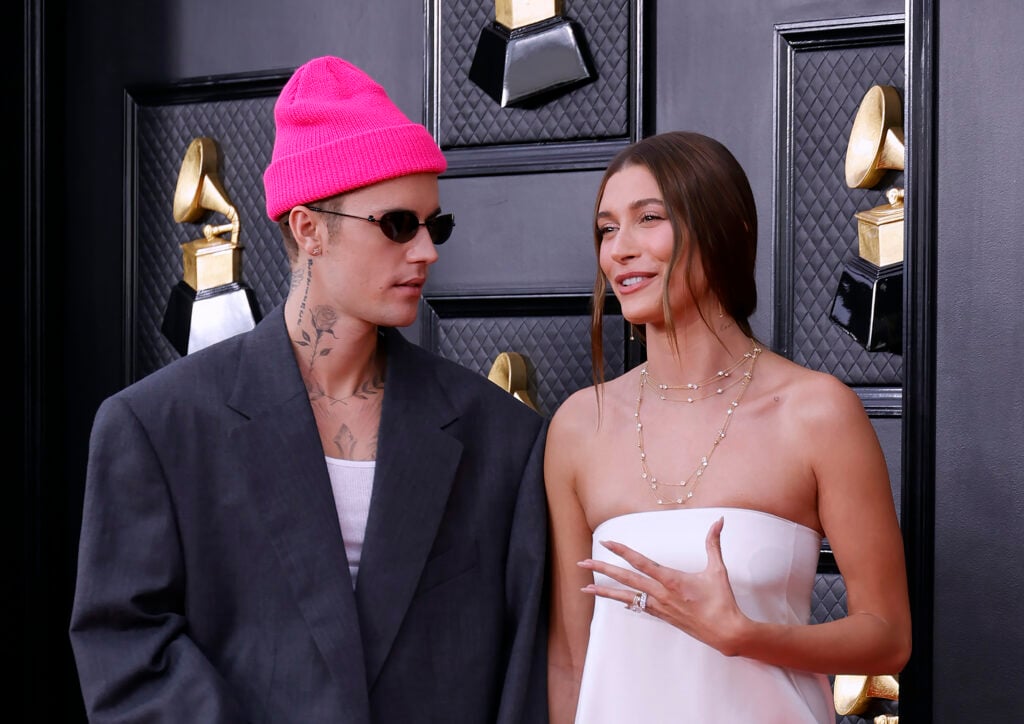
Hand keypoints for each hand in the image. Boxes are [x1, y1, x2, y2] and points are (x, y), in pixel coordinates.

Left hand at [578, 516, 748, 654]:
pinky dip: (625, 601)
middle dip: (602, 570)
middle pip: (625, 579)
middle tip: (583, 563)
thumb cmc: (722, 601)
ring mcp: (659, 607)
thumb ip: (714, 543)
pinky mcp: (662, 616)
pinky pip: (638, 606)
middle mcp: (660, 594)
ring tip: (586, 589)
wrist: (725, 633)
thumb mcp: (717, 569)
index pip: (641, 562)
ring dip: (605, 592)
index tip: (607, 543)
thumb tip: (719, 521)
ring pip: (626, 596)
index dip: (623, 551)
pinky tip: (615, 599)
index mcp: (671, 580)